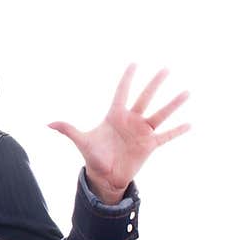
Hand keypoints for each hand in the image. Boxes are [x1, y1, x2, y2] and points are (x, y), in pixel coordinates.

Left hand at [47, 63, 190, 202]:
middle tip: (166, 69)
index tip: (135, 63)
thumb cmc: (93, 156)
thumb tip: (48, 123)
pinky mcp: (150, 145)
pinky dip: (178, 131)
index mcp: (115, 116)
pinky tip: (190, 124)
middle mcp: (131, 121)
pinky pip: (167, 136)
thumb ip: (68, 130)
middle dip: (154, 84)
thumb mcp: (81, 141)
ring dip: (173, 104)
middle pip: (145, 98)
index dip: (127, 78)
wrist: (105, 176)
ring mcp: (142, 132)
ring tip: (186, 92)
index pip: (122, 92)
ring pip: (160, 114)